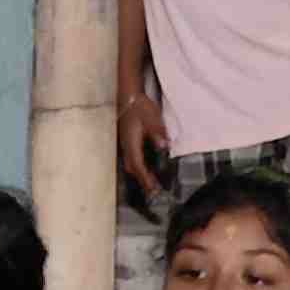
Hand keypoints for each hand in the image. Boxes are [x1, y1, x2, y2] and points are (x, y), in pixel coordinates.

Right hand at [116, 88, 168, 207]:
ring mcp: (125, 145)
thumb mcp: (152, 118)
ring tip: (149, 184)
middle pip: (133, 169)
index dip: (146, 179)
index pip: (139, 166)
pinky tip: (143, 168)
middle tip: (153, 192)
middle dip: (142, 181)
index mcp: (132, 144)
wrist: (128, 97)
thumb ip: (158, 132)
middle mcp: (127, 147)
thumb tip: (164, 146)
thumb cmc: (140, 108)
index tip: (154, 190)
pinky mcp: (127, 142)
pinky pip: (131, 159)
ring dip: (139, 175)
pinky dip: (138, 167)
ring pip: (131, 165)